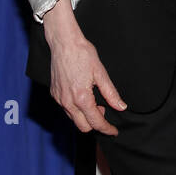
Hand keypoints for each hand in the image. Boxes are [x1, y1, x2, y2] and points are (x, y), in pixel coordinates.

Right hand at [43, 0, 126, 134]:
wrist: (64, 43)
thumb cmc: (82, 54)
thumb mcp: (101, 73)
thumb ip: (111, 93)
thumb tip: (121, 107)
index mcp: (81, 98)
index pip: (96, 122)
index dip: (107, 129)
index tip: (113, 131)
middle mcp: (68, 102)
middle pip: (83, 127)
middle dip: (96, 124)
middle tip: (104, 111)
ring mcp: (59, 98)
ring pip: (73, 119)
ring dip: (85, 117)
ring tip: (94, 102)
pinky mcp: (54, 94)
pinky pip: (66, 109)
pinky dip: (76, 109)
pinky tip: (82, 97)